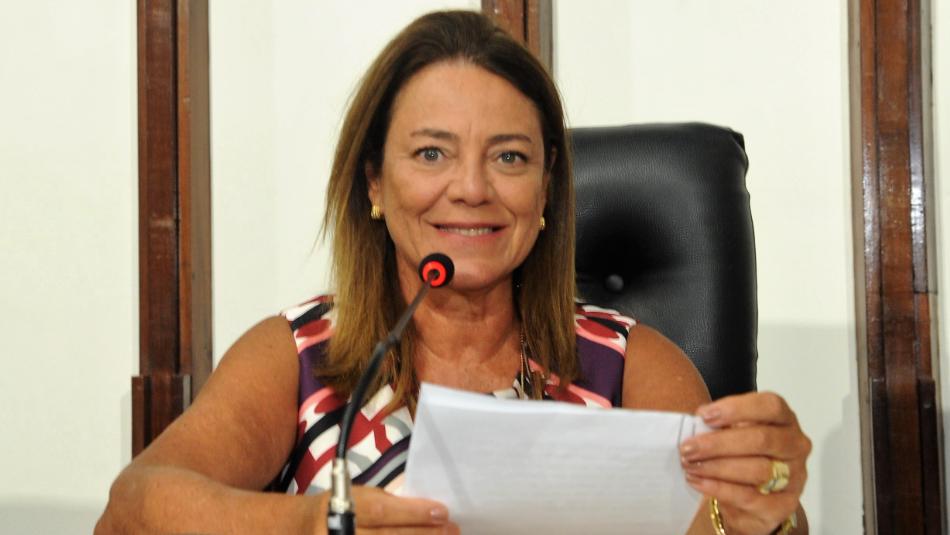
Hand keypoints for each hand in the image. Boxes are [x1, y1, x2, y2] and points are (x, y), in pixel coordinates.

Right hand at [314, 486, 458, 533]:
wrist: (300, 528)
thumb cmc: (337, 506)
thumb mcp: (355, 495)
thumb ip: (385, 505)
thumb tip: (426, 512)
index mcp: (341, 507)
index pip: (381, 512)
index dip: (412, 514)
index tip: (441, 512)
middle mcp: (339, 532)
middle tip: (452, 531)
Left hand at [679, 392, 810, 534]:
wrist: (753, 499)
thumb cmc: (742, 455)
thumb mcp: (733, 433)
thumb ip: (720, 425)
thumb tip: (696, 423)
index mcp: (784, 419)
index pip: (771, 406)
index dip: (737, 408)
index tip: (704, 415)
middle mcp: (795, 445)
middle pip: (762, 439)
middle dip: (719, 443)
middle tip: (688, 447)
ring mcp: (795, 477)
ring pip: (757, 470)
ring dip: (717, 467)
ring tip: (690, 466)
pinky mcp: (784, 505)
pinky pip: (750, 497)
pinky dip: (719, 489)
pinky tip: (698, 482)